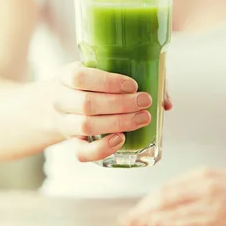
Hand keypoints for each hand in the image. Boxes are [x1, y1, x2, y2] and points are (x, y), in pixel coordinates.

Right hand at [52, 62, 171, 162]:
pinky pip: (81, 152)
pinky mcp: (73, 143)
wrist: (59, 104)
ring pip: (86, 126)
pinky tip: (120, 140)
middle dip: (120, 104)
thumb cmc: (91, 86)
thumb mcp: (102, 73)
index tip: (132, 85)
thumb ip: (133, 81)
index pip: (80, 77)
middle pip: (86, 104)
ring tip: (142, 119)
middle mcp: (61, 99)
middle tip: (145, 102)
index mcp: (67, 76)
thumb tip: (165, 102)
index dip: (108, 82)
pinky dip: (101, 149)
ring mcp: (65, 123)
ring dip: (117, 123)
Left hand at [120, 168, 225, 225]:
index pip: (167, 188)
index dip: (146, 201)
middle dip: (142, 209)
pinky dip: (171, 224)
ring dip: (151, 218)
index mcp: (204, 174)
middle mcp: (206, 184)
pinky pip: (192, 221)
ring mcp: (215, 199)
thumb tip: (171, 202)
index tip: (132, 211)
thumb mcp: (222, 181)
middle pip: (165, 196)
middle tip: (125, 220)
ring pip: (174, 208)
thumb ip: (198, 188)